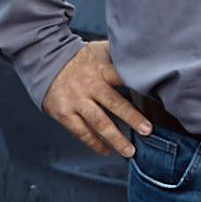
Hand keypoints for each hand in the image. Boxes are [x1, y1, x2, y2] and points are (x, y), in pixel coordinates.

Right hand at [40, 38, 151, 159]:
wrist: (46, 62)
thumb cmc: (81, 60)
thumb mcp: (99, 50)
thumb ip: (119, 55)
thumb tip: (145, 56)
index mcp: (100, 68)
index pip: (122, 76)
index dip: (139, 84)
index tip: (155, 94)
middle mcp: (89, 85)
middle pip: (113, 103)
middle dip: (132, 118)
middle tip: (147, 130)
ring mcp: (75, 100)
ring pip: (98, 123)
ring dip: (115, 139)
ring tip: (129, 151)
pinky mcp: (63, 113)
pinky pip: (81, 132)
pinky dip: (95, 144)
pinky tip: (107, 151)